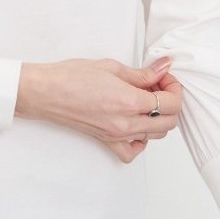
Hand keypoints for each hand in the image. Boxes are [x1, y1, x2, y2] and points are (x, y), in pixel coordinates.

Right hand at [15, 57, 181, 161]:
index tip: (164, 76)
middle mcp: (126, 123)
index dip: (174, 87)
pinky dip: (141, 142)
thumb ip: (142, 73)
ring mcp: (117, 135)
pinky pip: (132, 151)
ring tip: (146, 101)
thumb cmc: (71, 77)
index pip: (171, 102)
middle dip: (170, 102)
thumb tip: (163, 67)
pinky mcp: (106, 141)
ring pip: (156, 136)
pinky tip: (136, 125)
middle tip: (158, 86)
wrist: (46, 92)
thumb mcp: (111, 67)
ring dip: (159, 118)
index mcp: (129, 102)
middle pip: (169, 122)